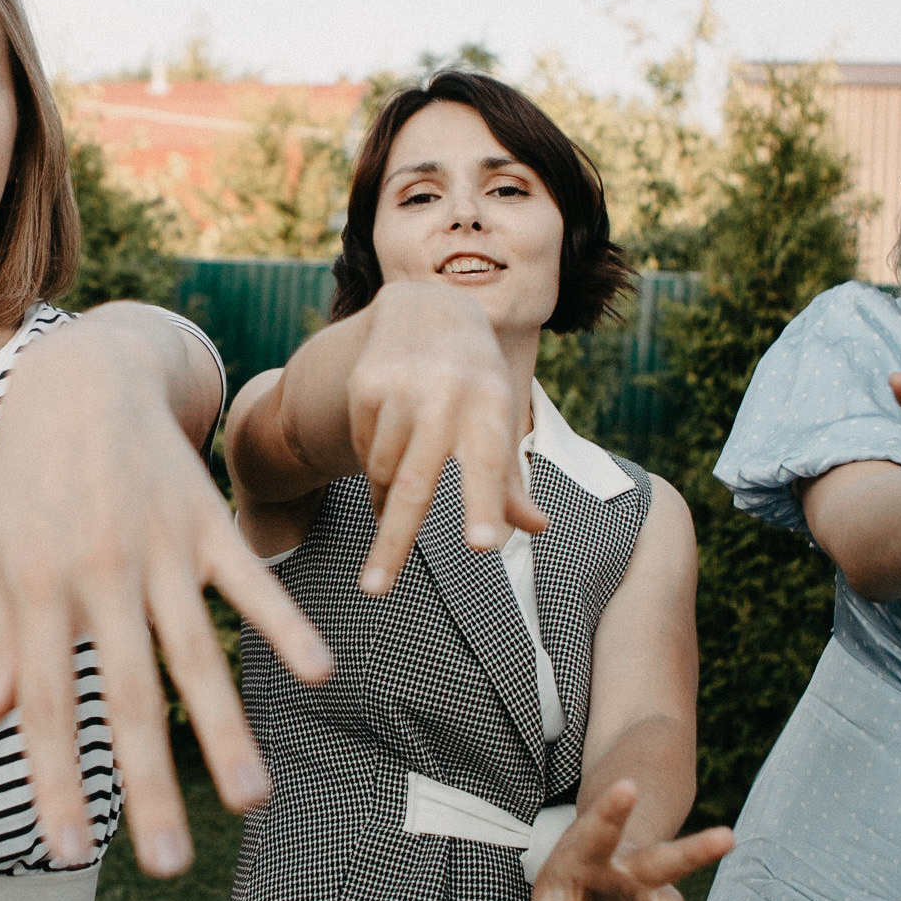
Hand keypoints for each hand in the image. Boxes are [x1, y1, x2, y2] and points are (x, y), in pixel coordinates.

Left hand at [0, 321, 330, 875]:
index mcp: (34, 590)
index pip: (42, 703)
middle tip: (166, 867)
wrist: (82, 375)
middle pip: (125, 697)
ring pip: (195, 654)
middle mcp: (96, 575)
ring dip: (224, 732)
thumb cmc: (27, 474)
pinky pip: (248, 581)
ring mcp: (158, 547)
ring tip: (251, 804)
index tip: (65, 852)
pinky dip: (284, 623)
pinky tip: (317, 673)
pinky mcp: (206, 519)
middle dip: (145, 787)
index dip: (53, 779)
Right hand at [346, 282, 548, 594]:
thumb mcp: (500, 421)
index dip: (486, 506)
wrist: (426, 310)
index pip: (490, 467)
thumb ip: (511, 481)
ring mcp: (400, 388)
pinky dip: (374, 467)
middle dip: (393, 542)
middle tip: (375, 590)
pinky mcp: (364, 385)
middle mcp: (445, 395)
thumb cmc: (475, 382)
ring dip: (389, 503)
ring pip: (384, 474)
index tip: (483, 545)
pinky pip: (363, 452)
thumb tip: (537, 528)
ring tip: (398, 502)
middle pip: (415, 484)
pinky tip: (389, 446)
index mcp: (491, 408)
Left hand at [500, 780, 735, 900]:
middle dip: (693, 851)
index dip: (612, 810)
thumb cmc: (569, 884)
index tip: (627, 786)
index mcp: (592, 850)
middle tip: (727, 838)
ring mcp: (654, 896)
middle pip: (663, 860)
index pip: (599, 829)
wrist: (601, 870)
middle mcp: (633, 868)